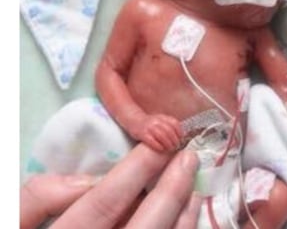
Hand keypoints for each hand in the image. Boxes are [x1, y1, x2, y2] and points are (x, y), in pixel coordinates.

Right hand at [21, 144, 200, 228]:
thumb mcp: (11, 221)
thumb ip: (38, 198)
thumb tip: (85, 179)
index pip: (104, 203)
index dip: (136, 170)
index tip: (159, 143)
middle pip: (144, 227)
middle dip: (170, 190)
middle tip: (188, 157)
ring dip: (182, 215)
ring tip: (193, 184)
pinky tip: (187, 214)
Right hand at [133, 113, 182, 151]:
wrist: (133, 120)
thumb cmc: (149, 122)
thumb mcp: (160, 120)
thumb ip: (169, 124)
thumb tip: (182, 134)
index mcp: (162, 117)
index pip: (175, 123)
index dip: (179, 132)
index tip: (181, 138)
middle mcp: (156, 121)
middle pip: (169, 131)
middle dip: (174, 140)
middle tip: (176, 146)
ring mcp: (149, 127)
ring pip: (162, 136)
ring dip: (168, 144)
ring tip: (170, 149)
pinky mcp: (142, 134)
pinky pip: (152, 141)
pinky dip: (158, 146)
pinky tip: (161, 149)